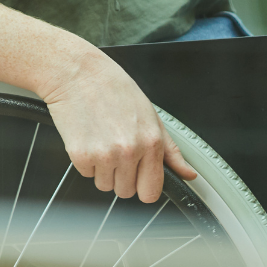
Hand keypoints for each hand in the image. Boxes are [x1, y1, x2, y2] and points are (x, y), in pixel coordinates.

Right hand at [42, 47, 195, 202]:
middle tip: (117, 150)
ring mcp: (104, 155)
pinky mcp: (80, 155)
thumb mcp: (152, 117)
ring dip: (103, 170)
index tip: (140, 177)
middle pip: (126, 192)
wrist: (78, 73)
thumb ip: (171, 151)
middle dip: (122, 177)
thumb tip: (188, 174)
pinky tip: (90, 138)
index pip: (151, 193)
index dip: (144, 187)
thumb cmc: (115, 91)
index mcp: (151, 143)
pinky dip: (86, 161)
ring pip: (105, 186)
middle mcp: (129, 151)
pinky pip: (86, 174)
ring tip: (103, 141)